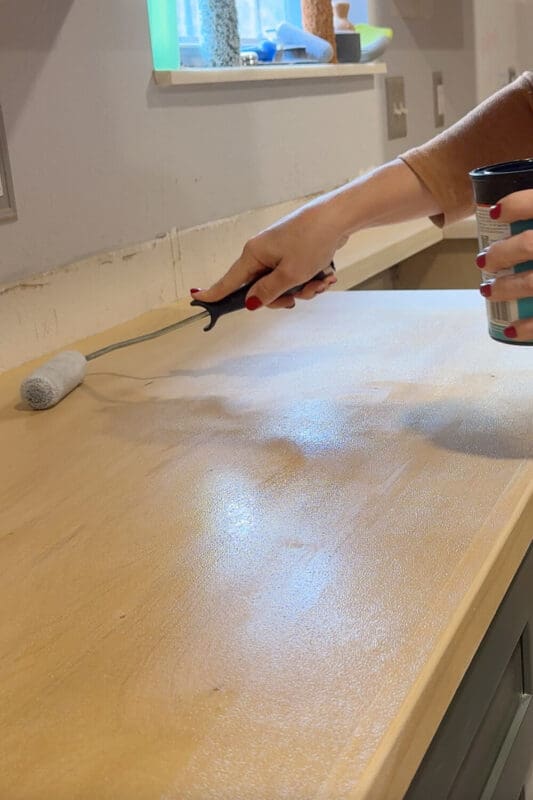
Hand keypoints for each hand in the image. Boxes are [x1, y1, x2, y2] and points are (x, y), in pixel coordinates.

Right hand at [191, 199, 342, 310]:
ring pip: (283, 285)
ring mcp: (279, 251)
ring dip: (303, 289)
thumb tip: (249, 303)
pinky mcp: (294, 251)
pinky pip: (296, 275)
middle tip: (300, 295)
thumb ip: (268, 292)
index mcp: (253, 254)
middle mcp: (262, 252)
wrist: (338, 217)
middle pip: (262, 289)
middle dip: (284, 297)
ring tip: (320, 281)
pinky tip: (325, 275)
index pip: (229, 281)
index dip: (214, 293)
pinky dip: (310, 279)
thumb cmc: (312, 240)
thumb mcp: (289, 275)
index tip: (197, 299)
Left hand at [478, 189, 532, 339]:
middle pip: (530, 244)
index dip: (517, 204)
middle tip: (483, 260)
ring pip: (532, 282)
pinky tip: (509, 329)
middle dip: (501, 253)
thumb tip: (500, 211)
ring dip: (505, 288)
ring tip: (486, 290)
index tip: (494, 213)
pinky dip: (526, 328)